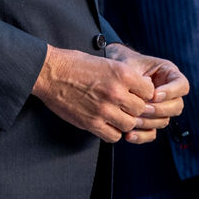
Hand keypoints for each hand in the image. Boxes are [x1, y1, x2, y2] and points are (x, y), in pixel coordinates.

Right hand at [31, 44, 154, 141]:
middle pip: (141, 110)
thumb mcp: (105, 62)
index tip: (137, 94)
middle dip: (136, 109)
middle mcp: (115, 92)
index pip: (149, 91)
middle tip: (128, 106)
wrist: (49, 72)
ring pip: (129, 125)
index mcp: (121, 73)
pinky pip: (113, 136)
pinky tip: (107, 123)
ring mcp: (103, 110)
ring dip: (125, 121)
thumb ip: (124, 77)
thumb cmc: (74, 64)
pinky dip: (113, 132)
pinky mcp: (91, 123)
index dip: (145, 93)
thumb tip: (140, 88)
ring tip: (117, 114)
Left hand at [105, 44, 188, 142]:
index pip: (182, 86)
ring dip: (149, 122)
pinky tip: (129, 135)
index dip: (171, 92)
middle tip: (143, 108)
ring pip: (164, 120)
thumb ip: (139, 78)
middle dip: (160, 109)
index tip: (154, 94)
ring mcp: (160, 108)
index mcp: (169, 75)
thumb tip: (149, 94)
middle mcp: (169, 93)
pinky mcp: (149, 121)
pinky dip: (141, 136)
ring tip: (133, 119)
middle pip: (177, 106)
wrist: (112, 74)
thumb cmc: (123, 65)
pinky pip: (151, 133)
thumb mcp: (131, 65)